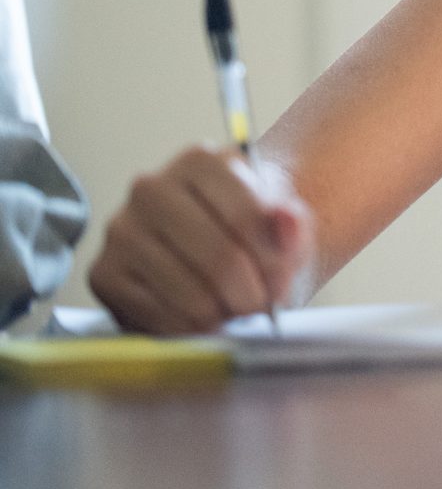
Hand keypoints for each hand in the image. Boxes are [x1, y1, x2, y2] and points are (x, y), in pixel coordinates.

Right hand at [90, 145, 312, 333]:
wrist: (219, 247)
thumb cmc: (252, 231)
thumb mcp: (284, 222)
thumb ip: (292, 222)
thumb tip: (286, 221)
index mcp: (200, 160)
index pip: (246, 216)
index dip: (274, 257)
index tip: (284, 273)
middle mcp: (151, 188)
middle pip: (218, 257)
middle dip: (252, 292)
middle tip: (263, 304)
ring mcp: (121, 231)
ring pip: (189, 293)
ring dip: (224, 313)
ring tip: (234, 306)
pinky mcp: (103, 274)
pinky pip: (158, 317)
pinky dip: (191, 327)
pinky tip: (203, 314)